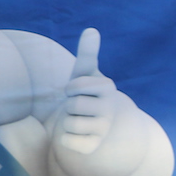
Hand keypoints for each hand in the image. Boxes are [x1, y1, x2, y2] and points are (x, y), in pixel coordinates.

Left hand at [55, 27, 114, 156]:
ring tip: (76, 119)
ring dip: (66, 121)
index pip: (75, 86)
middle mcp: (110, 109)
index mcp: (107, 88)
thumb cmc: (86, 94)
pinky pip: (68, 141)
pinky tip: (76, 134)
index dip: (70, 88)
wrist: (96, 123)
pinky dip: (65, 138)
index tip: (77, 90)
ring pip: (69, 124)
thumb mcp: (85, 73)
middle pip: (73, 105)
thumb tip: (91, 29)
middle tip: (77, 107)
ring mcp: (103, 129)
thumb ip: (87, 53)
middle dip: (69, 105)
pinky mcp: (93, 146)